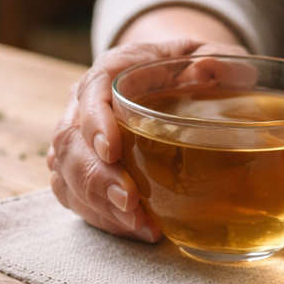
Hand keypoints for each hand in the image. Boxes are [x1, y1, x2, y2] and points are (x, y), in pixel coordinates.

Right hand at [48, 38, 247, 240]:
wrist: (171, 79)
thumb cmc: (188, 68)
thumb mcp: (209, 55)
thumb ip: (218, 59)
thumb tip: (210, 69)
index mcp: (113, 69)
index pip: (91, 92)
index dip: (94, 122)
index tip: (112, 151)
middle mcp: (84, 102)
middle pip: (69, 141)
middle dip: (95, 178)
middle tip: (130, 203)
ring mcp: (77, 137)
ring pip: (65, 173)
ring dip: (97, 204)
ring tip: (138, 225)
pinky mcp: (79, 166)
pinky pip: (73, 195)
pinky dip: (101, 217)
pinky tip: (135, 229)